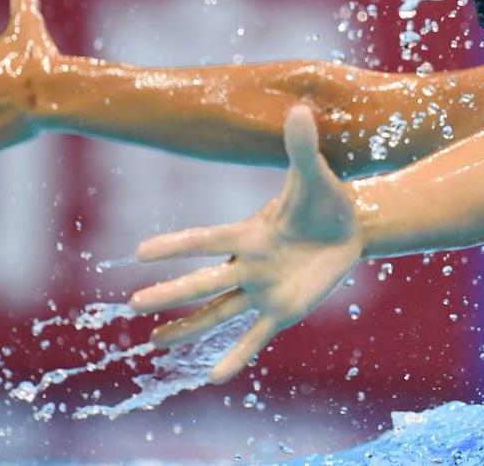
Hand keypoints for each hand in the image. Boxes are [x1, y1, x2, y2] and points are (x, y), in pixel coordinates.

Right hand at [129, 103, 364, 383]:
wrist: (351, 226)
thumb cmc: (326, 197)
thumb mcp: (314, 173)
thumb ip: (302, 146)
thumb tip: (298, 106)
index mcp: (251, 232)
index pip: (208, 240)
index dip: (178, 246)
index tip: (141, 252)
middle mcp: (249, 264)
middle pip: (204, 281)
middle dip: (170, 292)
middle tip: (132, 303)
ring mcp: (263, 290)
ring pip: (217, 312)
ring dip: (187, 328)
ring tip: (154, 344)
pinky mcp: (283, 310)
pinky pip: (255, 336)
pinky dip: (236, 355)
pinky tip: (213, 376)